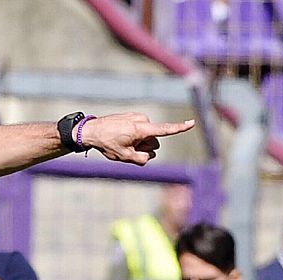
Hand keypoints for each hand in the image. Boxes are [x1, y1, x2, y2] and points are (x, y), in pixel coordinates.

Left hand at [81, 113, 196, 164]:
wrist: (91, 131)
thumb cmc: (107, 143)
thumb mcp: (124, 156)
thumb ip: (141, 159)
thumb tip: (149, 155)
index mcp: (141, 129)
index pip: (164, 129)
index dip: (179, 128)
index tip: (192, 123)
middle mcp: (142, 121)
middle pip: (153, 142)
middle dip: (143, 148)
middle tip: (125, 148)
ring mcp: (137, 118)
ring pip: (146, 137)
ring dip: (137, 143)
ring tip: (121, 142)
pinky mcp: (133, 118)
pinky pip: (139, 132)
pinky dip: (132, 137)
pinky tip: (119, 137)